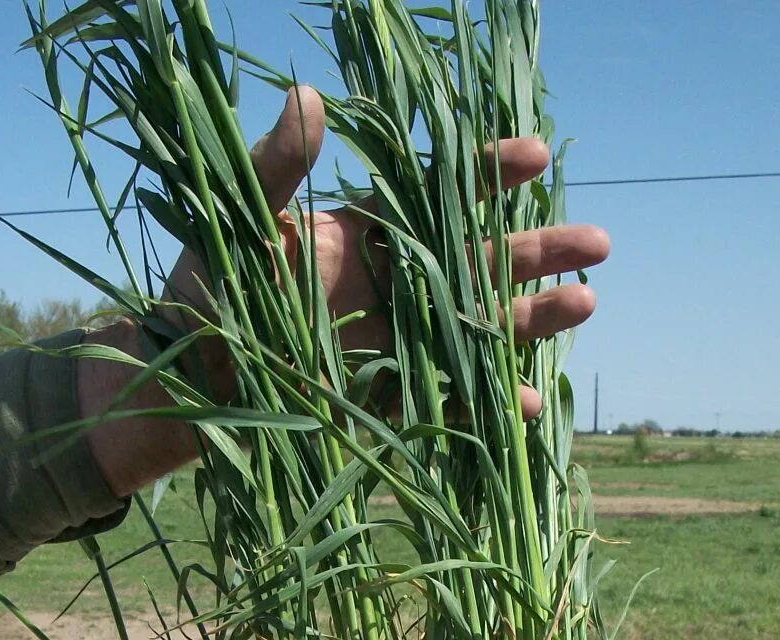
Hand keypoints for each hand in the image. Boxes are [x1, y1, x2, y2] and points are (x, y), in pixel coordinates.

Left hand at [83, 84, 610, 497]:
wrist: (180, 380)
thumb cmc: (202, 290)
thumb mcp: (237, 223)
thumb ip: (277, 167)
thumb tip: (308, 95)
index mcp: (366, 232)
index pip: (439, 195)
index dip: (488, 173)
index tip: (535, 153)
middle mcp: (394, 285)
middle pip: (482, 262)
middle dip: (539, 252)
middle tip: (599, 243)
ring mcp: (397, 344)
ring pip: (480, 328)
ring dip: (531, 319)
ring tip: (583, 304)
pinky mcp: (390, 402)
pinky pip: (451, 399)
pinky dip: (490, 403)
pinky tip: (529, 402)